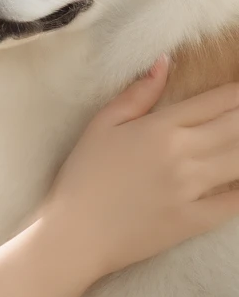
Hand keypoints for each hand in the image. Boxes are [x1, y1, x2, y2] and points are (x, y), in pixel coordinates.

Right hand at [44, 54, 238, 279]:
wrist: (75, 234)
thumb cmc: (83, 175)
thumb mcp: (102, 124)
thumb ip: (138, 93)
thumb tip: (165, 62)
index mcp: (160, 128)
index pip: (216, 101)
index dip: (237, 93)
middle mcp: (182, 155)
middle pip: (237, 128)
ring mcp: (192, 190)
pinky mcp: (195, 221)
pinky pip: (234, 203)